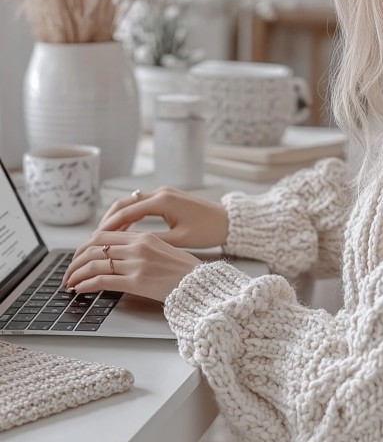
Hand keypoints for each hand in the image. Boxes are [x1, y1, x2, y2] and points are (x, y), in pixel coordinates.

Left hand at [62, 230, 200, 302]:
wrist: (201, 284)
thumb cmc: (186, 272)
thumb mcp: (164, 251)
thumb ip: (141, 249)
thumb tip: (119, 256)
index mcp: (144, 237)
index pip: (104, 235)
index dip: (85, 246)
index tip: (78, 257)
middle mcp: (138, 247)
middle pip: (94, 247)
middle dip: (75, 260)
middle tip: (68, 272)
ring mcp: (137, 263)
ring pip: (94, 263)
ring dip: (77, 274)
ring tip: (70, 283)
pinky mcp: (137, 282)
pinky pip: (102, 281)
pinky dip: (86, 285)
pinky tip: (80, 290)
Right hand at [97, 186, 228, 247]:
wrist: (228, 221)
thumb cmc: (207, 231)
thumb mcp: (179, 240)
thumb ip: (153, 241)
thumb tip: (129, 248)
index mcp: (162, 201)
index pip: (126, 211)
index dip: (109, 225)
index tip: (96, 238)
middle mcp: (160, 193)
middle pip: (124, 203)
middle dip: (108, 220)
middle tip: (95, 237)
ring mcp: (163, 194)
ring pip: (131, 202)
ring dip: (117, 217)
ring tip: (105, 235)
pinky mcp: (166, 198)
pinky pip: (141, 204)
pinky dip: (130, 216)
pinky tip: (123, 230)